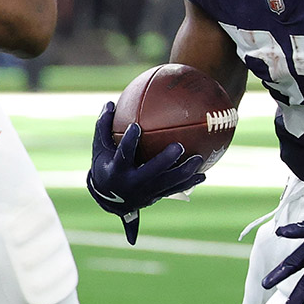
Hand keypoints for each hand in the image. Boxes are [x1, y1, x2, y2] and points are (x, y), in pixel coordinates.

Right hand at [85, 101, 205, 244]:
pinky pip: (176, 189)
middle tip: (179, 146)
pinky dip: (190, 182)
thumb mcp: (100, 148)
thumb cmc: (105, 166)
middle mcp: (133, 183)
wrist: (110, 200)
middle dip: (166, 160)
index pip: (123, 154)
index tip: (136, 126)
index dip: (129, 141)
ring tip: (199, 158)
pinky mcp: (157, 196)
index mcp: (117, 170)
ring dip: (185, 171)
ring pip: (169, 183)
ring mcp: (147, 192)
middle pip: (152, 172)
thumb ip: (104, 126)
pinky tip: (203, 174)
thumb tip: (110, 103)